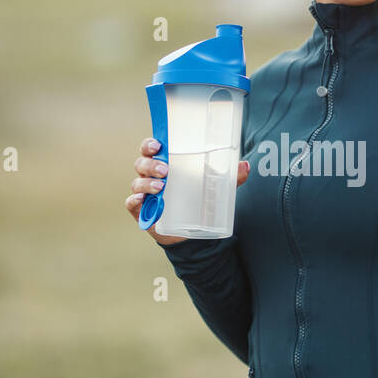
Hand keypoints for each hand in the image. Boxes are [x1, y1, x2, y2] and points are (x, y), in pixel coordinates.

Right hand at [126, 137, 248, 244]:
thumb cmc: (200, 200)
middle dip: (151, 164)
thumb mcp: (216, 188)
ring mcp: (145, 193)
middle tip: (166, 170)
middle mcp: (151, 176)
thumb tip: (245, 166)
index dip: (150, 144)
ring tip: (160, 187)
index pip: (151, 148)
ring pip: (137, 182)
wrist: (193, 233)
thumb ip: (230, 177)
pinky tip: (143, 200)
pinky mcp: (142, 211)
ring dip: (146, 183)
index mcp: (165, 163)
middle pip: (141, 162)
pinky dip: (135, 200)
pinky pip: (132, 203)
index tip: (158, 144)